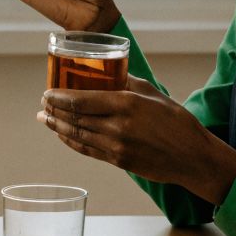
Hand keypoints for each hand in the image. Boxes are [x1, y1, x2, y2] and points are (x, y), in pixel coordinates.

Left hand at [37, 76, 235, 205]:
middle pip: (75, 118)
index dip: (59, 97)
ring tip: (45, 119)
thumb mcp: (154, 93)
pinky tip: (63, 135)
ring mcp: (116, 146)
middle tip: (42, 104)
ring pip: (78, 135)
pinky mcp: (118, 161)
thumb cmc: (177, 121)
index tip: (47, 93)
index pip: (81, 100)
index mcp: (126, 104)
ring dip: (58, 126)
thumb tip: (109, 74)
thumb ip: (128, 83)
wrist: (192, 157)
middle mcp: (118, 126)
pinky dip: (72, 142)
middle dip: (54, 111)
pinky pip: (87, 150)